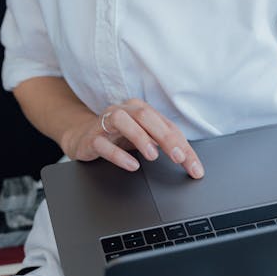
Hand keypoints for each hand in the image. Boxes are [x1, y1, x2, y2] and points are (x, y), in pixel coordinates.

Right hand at [65, 98, 204, 179]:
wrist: (82, 137)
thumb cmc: (118, 136)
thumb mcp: (143, 138)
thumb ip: (163, 143)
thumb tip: (187, 158)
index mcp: (140, 109)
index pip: (166, 125)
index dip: (183, 145)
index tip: (194, 167)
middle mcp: (123, 111)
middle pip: (146, 117)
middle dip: (165, 137)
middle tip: (179, 158)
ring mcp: (105, 123)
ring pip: (122, 121)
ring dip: (140, 137)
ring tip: (153, 156)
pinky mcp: (91, 138)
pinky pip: (102, 143)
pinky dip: (118, 155)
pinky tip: (132, 165)